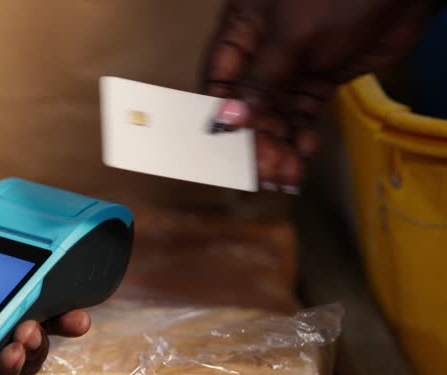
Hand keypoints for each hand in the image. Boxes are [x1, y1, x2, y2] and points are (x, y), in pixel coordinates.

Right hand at [204, 0, 431, 185]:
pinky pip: (304, 112)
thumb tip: (227, 120)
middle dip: (256, 138)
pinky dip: (303, 134)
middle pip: (249, 104)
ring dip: (280, 143)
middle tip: (266, 171)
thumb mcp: (293, 39)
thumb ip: (260, 80)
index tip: (227, 153)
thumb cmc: (339, 0)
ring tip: (287, 173)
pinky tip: (305, 152)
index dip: (221, 117)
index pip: (219, 80)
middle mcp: (262, 50)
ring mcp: (293, 65)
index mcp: (243, 30)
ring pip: (277, 113)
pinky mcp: (321, 77)